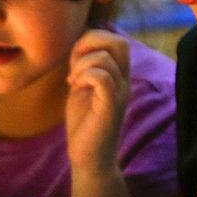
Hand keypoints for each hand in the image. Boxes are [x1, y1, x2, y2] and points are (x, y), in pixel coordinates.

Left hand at [66, 29, 129, 177]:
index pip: (116, 40)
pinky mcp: (111, 106)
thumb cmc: (84, 124)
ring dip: (82, 65)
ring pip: (106, 59)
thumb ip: (84, 66)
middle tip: (75, 63)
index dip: (92, 40)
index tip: (75, 60)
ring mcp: (119, 93)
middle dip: (91, 43)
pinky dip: (84, 76)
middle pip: (119, 42)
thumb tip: (79, 44)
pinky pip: (102, 77)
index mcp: (119, 75)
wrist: (88, 157)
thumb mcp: (82, 86)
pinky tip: (75, 87)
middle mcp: (124, 81)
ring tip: (73, 81)